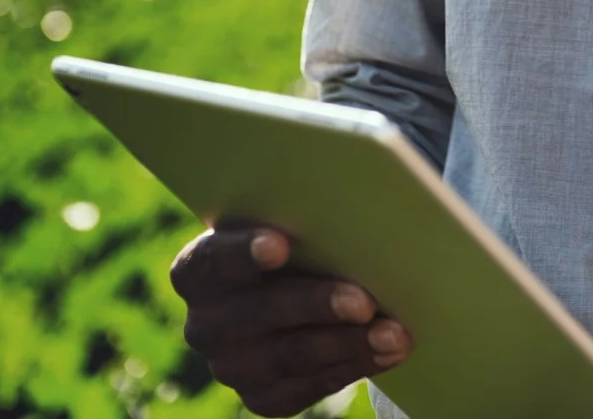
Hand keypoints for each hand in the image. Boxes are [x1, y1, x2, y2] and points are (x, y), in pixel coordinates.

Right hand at [169, 222, 409, 416]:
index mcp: (197, 270)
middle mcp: (204, 324)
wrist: (296, 293)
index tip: (281, 246)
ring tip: (395, 333)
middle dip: (317, 305)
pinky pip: (309, 386)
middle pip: (260, 313)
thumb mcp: (291, 221)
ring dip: (348, 343)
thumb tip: (361, 196)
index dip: (244, 253)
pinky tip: (387, 352)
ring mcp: (230, 366)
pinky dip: (353, 366)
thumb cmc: (299, 242)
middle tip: (364, 301)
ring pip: (291, 356)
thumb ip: (304, 212)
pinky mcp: (261, 397)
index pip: (213, 260)